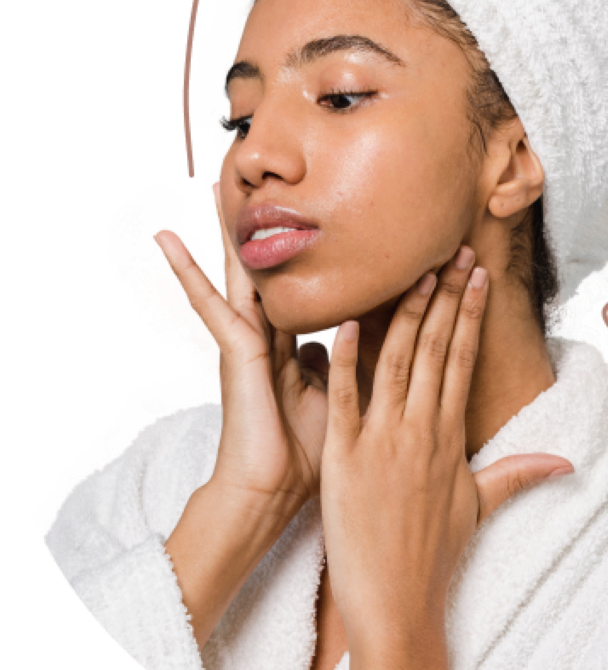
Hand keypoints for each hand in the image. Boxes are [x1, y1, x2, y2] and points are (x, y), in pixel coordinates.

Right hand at [155, 181, 329, 645]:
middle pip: (265, 265)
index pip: (297, 280)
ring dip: (224, 229)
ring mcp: (245, 340)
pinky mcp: (234, 353)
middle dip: (262, 223)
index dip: (303, 243)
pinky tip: (170, 241)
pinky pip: (212, 303)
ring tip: (211, 182)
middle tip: (250, 174)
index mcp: (290, 341)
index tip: (309, 205)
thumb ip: (349, 360)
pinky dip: (192, 272)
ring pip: (237, 271)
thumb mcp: (338, 394)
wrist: (271, 494)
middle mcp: (265, 332)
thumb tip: (375, 334)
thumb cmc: (304, 453)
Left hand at [319, 246, 572, 669]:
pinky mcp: (344, 455)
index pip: (463, 359)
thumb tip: (568, 462)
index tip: (475, 274)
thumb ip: (519, 473)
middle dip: (445, 294)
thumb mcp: (480, 507)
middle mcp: (421, 429)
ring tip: (414, 269)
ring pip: (397, 360)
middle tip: (452, 249)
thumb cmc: (435, 555)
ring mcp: (382, 440)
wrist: (396, 603)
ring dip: (405, 311)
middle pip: (435, 347)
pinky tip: (343, 321)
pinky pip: (344, 398)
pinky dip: (342, 358)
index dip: (469, 313)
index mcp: (450, 436)